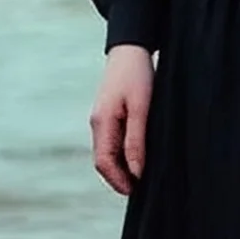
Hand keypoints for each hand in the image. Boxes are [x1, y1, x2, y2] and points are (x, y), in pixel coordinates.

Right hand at [91, 44, 153, 194]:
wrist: (131, 46)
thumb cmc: (138, 74)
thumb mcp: (142, 108)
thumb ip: (137, 140)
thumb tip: (136, 172)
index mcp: (102, 122)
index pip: (104, 162)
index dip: (119, 180)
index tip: (136, 192)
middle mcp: (97, 123)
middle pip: (103, 160)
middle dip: (119, 177)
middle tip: (141, 189)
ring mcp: (101, 118)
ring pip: (108, 151)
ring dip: (121, 166)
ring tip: (142, 176)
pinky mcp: (109, 112)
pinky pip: (112, 140)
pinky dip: (123, 153)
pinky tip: (138, 155)